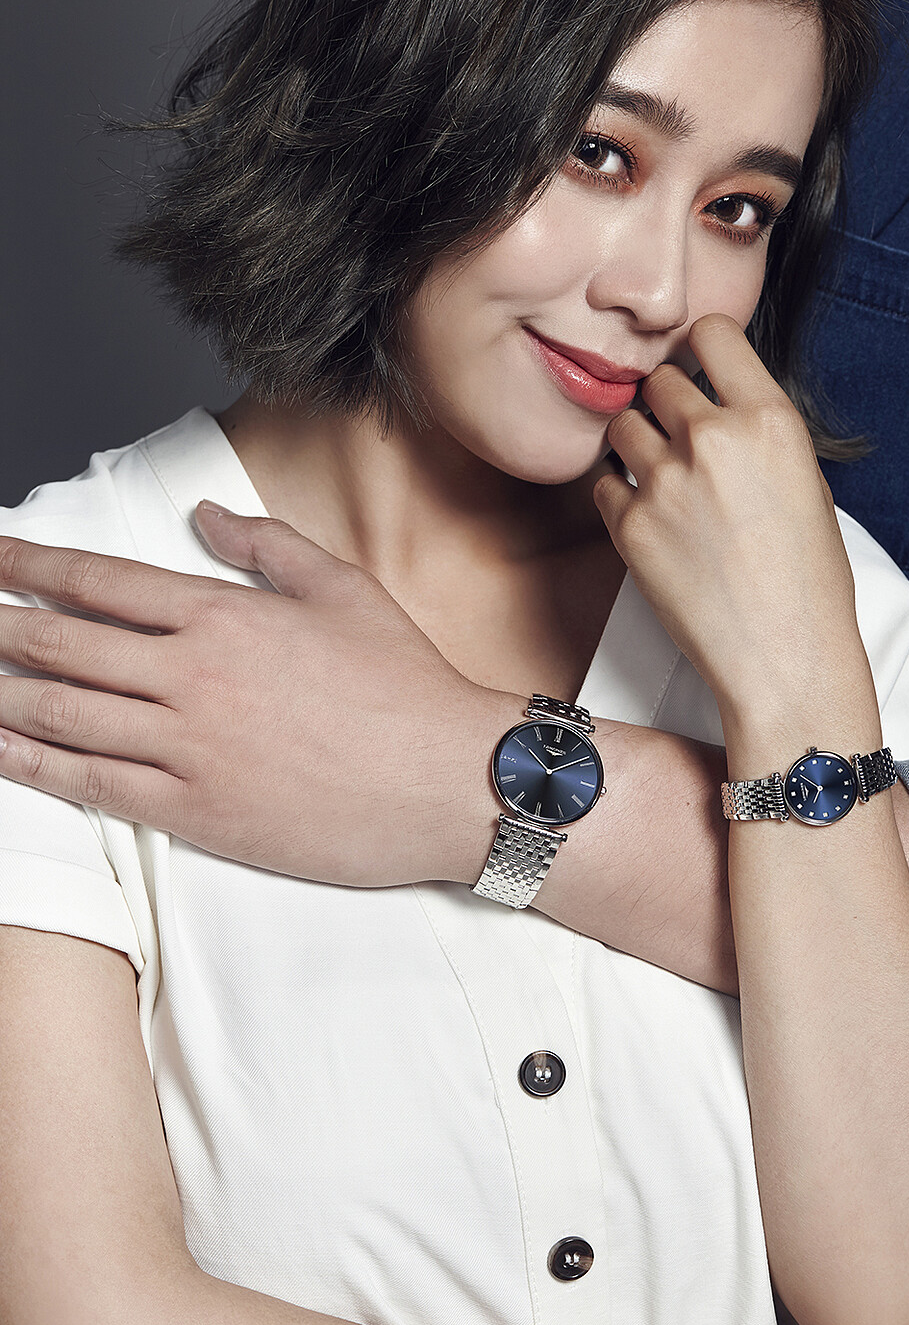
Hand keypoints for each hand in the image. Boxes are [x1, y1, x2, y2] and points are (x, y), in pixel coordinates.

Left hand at [0, 510, 509, 885]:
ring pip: (62, 714)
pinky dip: (31, 764)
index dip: (29, 565)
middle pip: (62, 644)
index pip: (99, 580)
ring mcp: (187, 748)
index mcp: (224, 615)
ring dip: (2, 694)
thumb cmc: (405, 687)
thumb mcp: (344, 590)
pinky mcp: (194, 812)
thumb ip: (266, 546)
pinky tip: (0, 748)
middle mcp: (192, 677)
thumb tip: (203, 513)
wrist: (448, 781)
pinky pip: (90, 784)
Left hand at [596, 315, 876, 752]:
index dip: (701, 347)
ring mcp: (665, 481)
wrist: (783, 656)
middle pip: (660, 380)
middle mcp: (714, 439)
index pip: (712, 333)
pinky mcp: (628, 525)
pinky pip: (603, 482)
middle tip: (682, 439)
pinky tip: (652, 519)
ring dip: (638, 443)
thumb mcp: (806, 481)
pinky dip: (620, 493)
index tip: (698, 365)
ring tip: (665, 481)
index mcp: (769, 420)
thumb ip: (759, 432)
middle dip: (668, 404)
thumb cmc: (807, 578)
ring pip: (624, 425)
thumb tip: (721, 402)